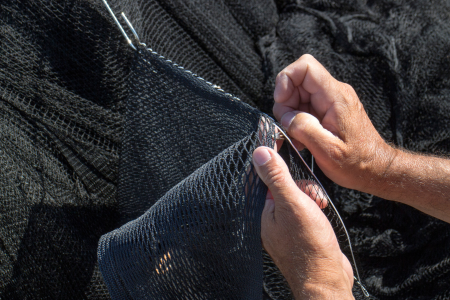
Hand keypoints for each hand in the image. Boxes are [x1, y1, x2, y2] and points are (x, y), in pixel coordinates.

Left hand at [253, 146, 353, 298]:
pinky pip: (303, 207)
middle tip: (310, 195)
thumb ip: (276, 177)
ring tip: (318, 206)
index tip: (283, 144)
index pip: (261, 175)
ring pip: (295, 195)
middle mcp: (269, 216)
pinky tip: (320, 212)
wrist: (326, 279)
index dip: (273, 159)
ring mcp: (284, 223)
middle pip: (282, 184)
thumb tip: (260, 152)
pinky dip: (313, 205)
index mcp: (261, 210)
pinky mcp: (298, 229)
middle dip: (300, 184)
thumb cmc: (308, 247)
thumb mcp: (292, 204)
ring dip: (309, 194)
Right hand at [272, 54, 394, 193]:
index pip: (305, 66)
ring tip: (297, 137)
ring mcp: (331, 101)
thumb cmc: (357, 163)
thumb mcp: (328, 151)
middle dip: (285, 103)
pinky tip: (302, 138)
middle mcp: (334, 93)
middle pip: (297, 81)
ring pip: (298, 94)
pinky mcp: (328, 110)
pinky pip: (304, 106)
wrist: (376, 169)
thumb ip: (305, 129)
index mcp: (336, 97)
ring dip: (290, 114)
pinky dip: (297, 120)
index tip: (282, 103)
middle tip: (289, 128)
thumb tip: (286, 118)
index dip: (286, 80)